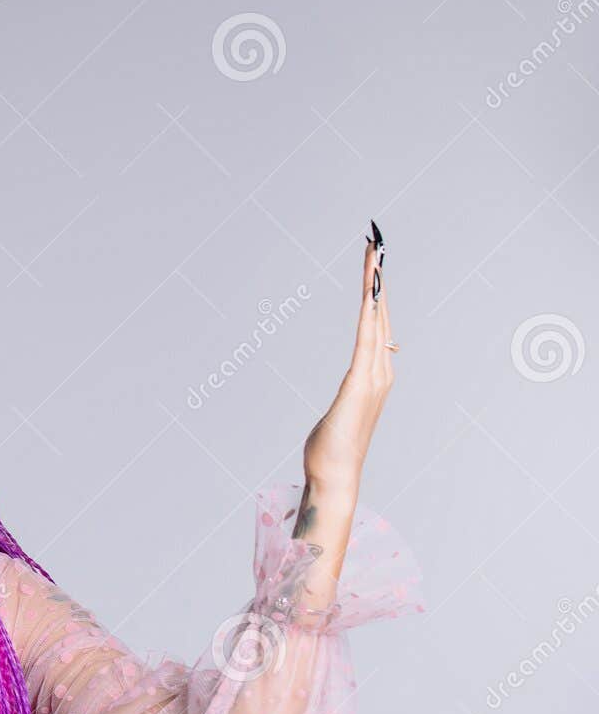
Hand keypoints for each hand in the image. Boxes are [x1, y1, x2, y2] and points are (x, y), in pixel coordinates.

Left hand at [302, 221, 393, 496]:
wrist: (335, 473)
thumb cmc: (333, 446)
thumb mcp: (344, 407)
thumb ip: (354, 388)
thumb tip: (361, 376)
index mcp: (375, 371)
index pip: (377, 321)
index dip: (376, 289)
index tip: (374, 260)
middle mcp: (381, 369)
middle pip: (380, 311)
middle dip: (377, 275)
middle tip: (375, 240)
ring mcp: (374, 375)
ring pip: (376, 318)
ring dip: (375, 284)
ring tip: (374, 251)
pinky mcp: (360, 383)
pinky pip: (366, 338)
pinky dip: (370, 313)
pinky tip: (370, 291)